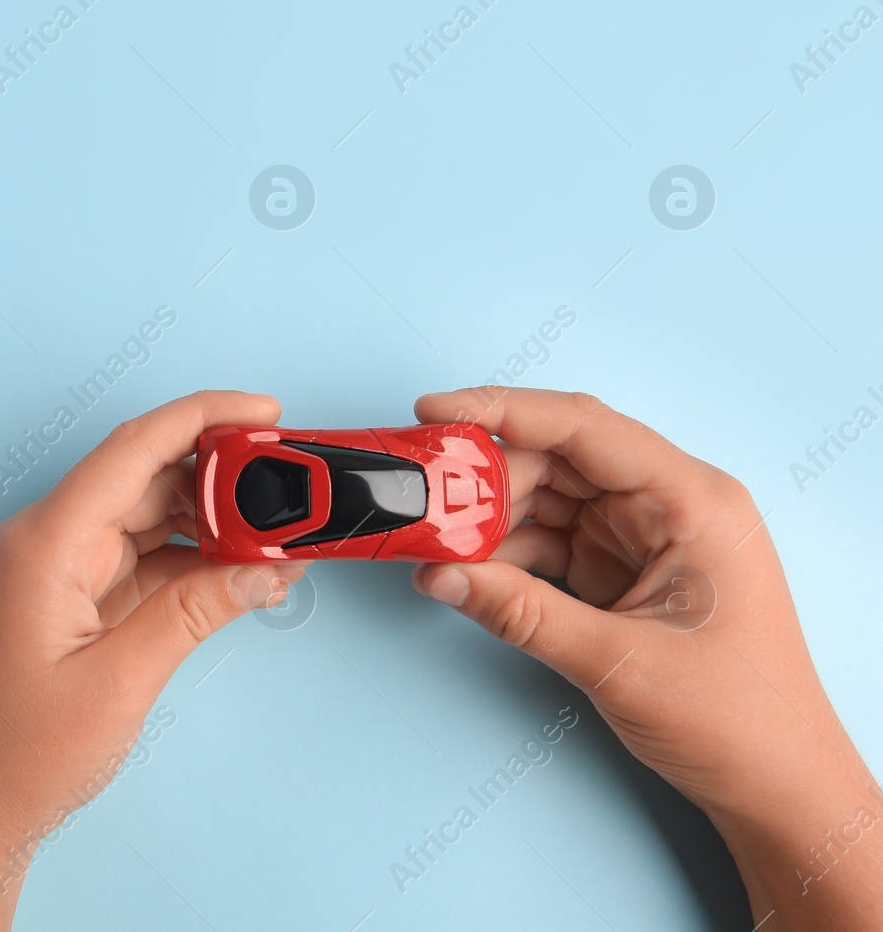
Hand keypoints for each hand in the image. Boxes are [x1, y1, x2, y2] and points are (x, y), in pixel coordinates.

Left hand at [0, 391, 303, 930]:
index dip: (205, 418)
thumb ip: (196, 611)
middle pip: (146, 477)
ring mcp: (58, 571)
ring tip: (281, 538)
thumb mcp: (121, 680)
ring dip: (213, 522)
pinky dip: (191, 561)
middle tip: (293, 485)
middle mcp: (46, 542)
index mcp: (44, 542)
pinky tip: (241, 572)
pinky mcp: (71, 601)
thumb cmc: (15, 756)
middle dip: (224, 475)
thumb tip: (265, 571)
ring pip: (148, 517)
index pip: (134, 448)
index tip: (266, 412)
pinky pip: (140, 559)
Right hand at [410, 387, 881, 926]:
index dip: (504, 411)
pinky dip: (504, 553)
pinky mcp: (623, 570)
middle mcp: (670, 504)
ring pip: (547, 498)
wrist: (778, 786)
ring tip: (431, 538)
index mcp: (692, 501)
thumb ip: (522, 613)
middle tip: (419, 492)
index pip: (585, 427)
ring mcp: (645, 537)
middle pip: (559, 459)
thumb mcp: (619, 662)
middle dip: (484, 474)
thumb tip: (438, 575)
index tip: (435, 411)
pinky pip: (550, 540)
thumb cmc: (738, 720)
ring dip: (488, 516)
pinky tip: (463, 570)